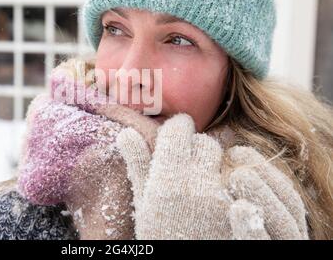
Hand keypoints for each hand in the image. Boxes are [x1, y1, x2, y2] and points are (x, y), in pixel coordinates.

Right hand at [116, 113, 307, 239]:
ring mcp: (221, 195)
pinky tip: (213, 196)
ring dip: (211, 163)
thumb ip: (138, 165)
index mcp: (167, 176)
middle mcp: (196, 180)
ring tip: (199, 179)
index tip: (174, 133)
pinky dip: (225, 181)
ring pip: (223, 160)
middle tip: (186, 159)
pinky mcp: (238, 208)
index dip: (176, 128)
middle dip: (195, 145)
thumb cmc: (159, 236)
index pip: (178, 129)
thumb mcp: (142, 203)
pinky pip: (235, 181)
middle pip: (204, 142)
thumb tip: (126, 132)